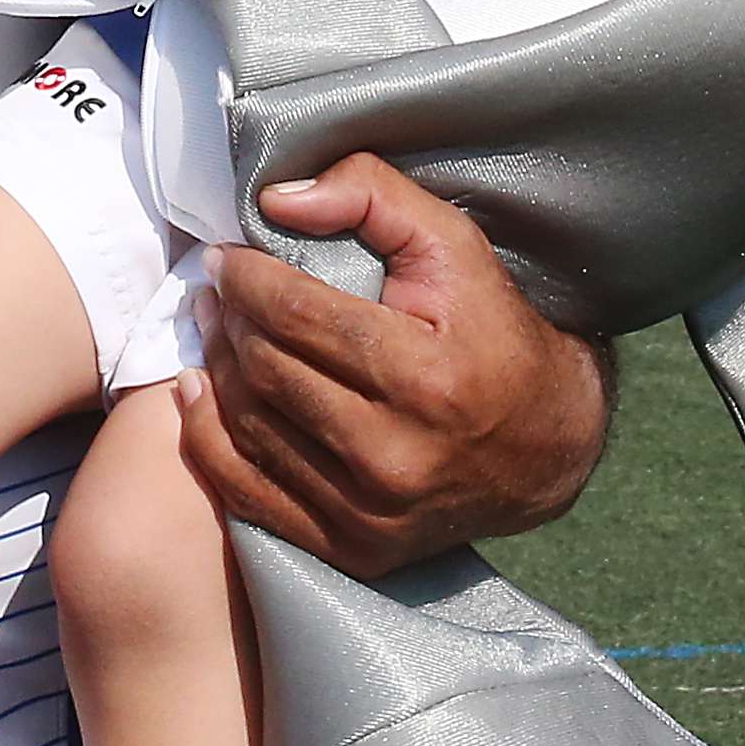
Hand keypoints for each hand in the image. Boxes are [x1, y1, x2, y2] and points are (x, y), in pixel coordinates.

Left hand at [172, 155, 614, 578]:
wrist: (545, 447)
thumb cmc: (494, 332)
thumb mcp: (454, 245)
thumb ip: (372, 196)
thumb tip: (277, 200)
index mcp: (426, 379)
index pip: (297, 316)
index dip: (246, 279)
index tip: (225, 257)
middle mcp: (395, 457)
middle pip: (267, 370)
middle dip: (227, 318)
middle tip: (214, 287)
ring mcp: (371, 514)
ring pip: (250, 427)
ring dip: (214, 367)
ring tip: (211, 326)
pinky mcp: (354, 549)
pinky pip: (249, 492)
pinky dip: (209, 438)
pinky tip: (198, 392)